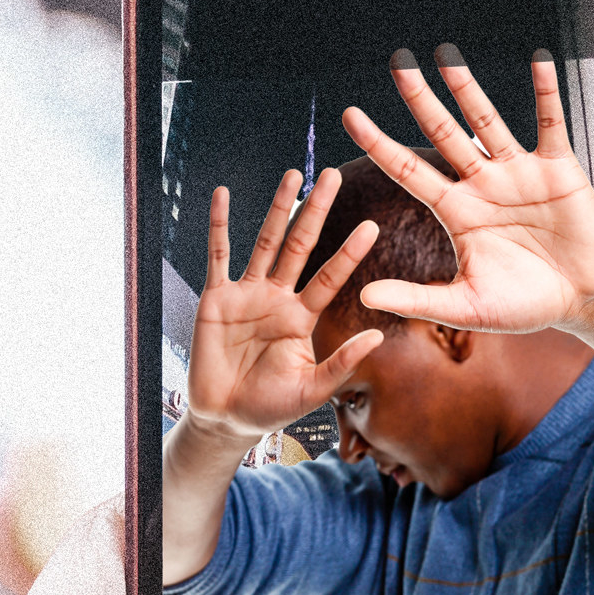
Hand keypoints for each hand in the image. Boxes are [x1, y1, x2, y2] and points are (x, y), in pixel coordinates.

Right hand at [184, 167, 382, 441]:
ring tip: (292, 174)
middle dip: (316, 211)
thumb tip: (378, 336)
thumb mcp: (311, 389)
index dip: (349, 253)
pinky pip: (217, 256)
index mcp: (302, 317)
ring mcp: (247, 294)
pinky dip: (218, 225)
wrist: (226, 419)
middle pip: (301, 245)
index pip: (330, 277)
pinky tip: (222, 194)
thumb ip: (342, 363)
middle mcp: (278, 298)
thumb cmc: (270, 407)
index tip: (372, 225)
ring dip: (277, 208)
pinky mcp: (215, 298)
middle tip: (333, 174)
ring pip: (265, 242)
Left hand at [342, 49, 593, 334]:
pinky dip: (546, 93)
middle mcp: (482, 184)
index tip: (350, 116)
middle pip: (442, 133)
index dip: (380, 144)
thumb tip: (363, 297)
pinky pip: (549, 123)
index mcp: (457, 212)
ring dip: (468, 89)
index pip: (409, 170)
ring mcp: (519, 172)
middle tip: (397, 63)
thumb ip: (416, 300)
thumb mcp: (466, 305)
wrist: (584, 300)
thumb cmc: (526, 304)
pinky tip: (540, 61)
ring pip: (487, 121)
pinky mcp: (558, 168)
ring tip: (446, 55)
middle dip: (419, 99)